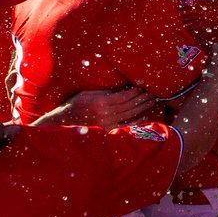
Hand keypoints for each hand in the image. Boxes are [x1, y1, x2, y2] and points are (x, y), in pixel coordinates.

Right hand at [33, 87, 155, 127]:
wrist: (64, 122)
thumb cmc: (75, 104)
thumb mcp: (88, 94)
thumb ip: (105, 93)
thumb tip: (123, 89)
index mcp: (101, 103)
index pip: (123, 97)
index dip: (135, 92)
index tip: (143, 86)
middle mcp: (105, 114)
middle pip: (129, 106)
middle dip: (143, 99)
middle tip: (154, 93)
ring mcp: (107, 123)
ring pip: (130, 115)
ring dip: (143, 108)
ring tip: (153, 101)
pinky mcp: (107, 129)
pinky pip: (126, 125)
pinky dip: (137, 121)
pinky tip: (146, 116)